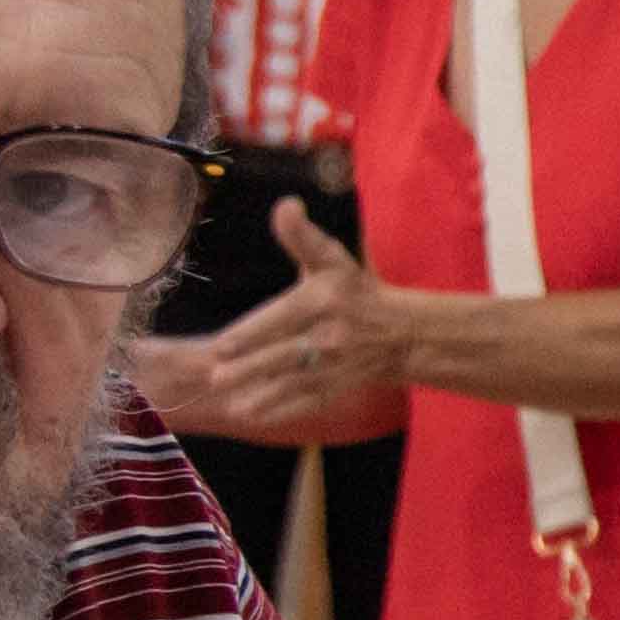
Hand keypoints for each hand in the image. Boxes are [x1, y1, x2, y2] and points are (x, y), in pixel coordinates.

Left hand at [167, 206, 408, 437]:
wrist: (403, 334)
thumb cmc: (357, 291)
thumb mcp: (332, 259)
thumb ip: (301, 237)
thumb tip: (285, 205)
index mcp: (325, 300)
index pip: (284, 317)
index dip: (253, 332)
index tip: (224, 345)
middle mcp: (331, 335)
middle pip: (284, 353)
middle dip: (250, 367)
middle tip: (216, 376)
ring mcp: (334, 366)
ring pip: (292, 381)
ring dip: (260, 393)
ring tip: (231, 400)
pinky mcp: (335, 388)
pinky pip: (306, 401)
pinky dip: (280, 409)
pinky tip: (254, 414)